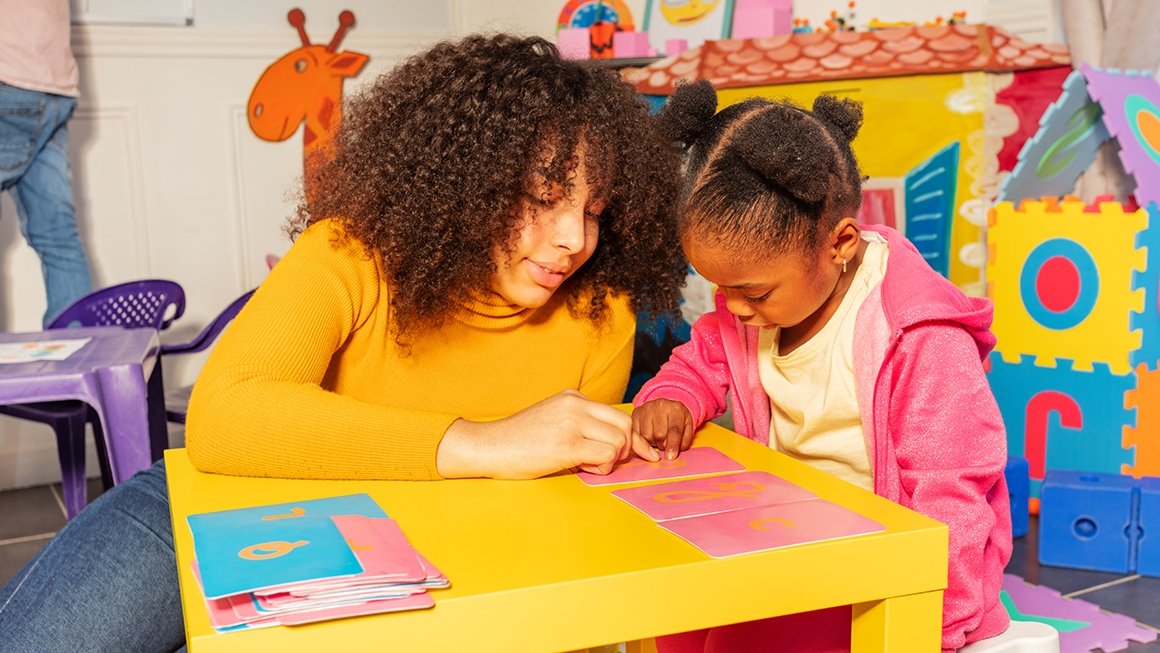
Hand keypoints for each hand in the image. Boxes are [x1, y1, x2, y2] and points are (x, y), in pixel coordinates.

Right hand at [436, 390, 658, 478]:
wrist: (488, 446)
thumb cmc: (519, 441)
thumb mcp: (553, 420)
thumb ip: (581, 426)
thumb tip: (617, 446)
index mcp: (573, 397)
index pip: (618, 414)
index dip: (634, 437)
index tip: (645, 453)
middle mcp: (575, 405)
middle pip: (626, 425)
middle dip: (628, 449)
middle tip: (611, 463)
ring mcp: (571, 423)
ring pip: (620, 440)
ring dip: (612, 459)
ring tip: (589, 465)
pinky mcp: (567, 445)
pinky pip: (606, 455)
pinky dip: (602, 467)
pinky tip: (583, 468)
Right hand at [632, 398, 693, 460]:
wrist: (665, 406)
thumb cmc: (677, 418)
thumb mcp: (687, 426)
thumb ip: (685, 439)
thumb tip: (675, 451)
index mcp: (676, 409)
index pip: (674, 430)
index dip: (672, 445)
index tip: (670, 457)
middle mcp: (660, 406)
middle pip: (659, 434)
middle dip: (662, 444)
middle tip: (664, 444)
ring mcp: (646, 408)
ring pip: (646, 436)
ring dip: (652, 442)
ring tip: (656, 438)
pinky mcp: (636, 413)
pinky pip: (636, 433)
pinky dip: (642, 439)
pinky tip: (648, 436)